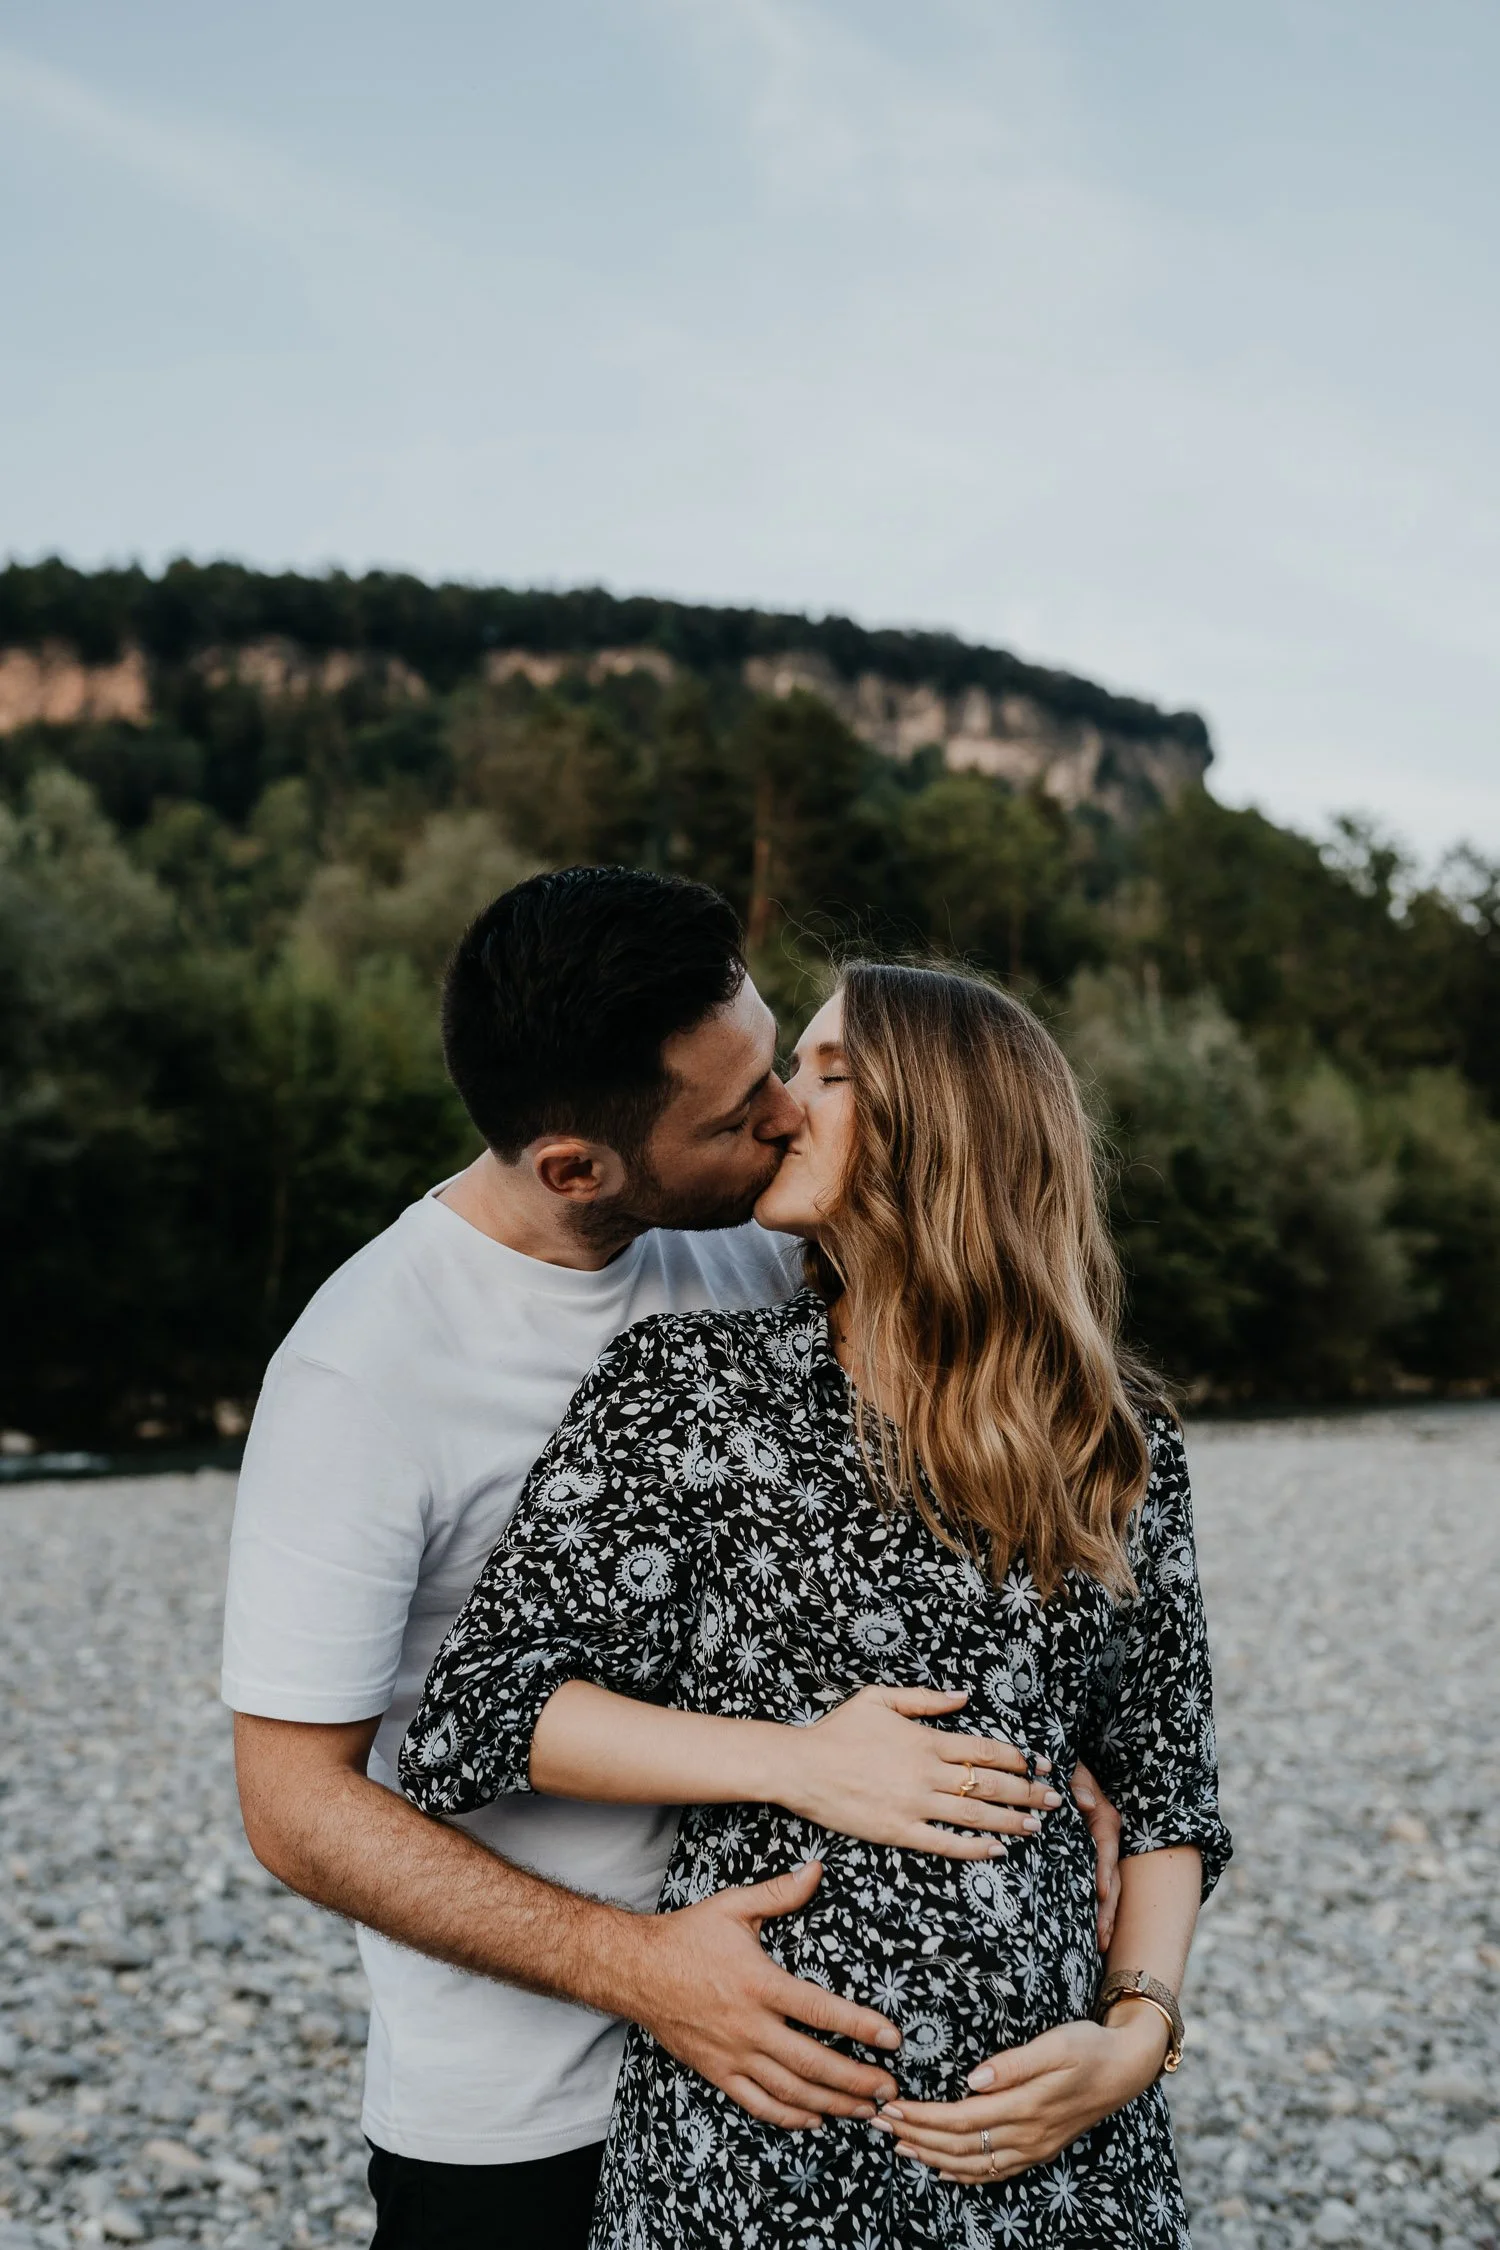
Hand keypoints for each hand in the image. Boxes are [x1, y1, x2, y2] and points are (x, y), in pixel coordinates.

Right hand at [627, 1858, 902, 2129]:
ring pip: (789, 2090)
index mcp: (759, 1983)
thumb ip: (780, 1893)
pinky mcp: (716, 2072)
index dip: (860, 2026)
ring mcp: (732, 2054)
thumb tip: (818, 1869)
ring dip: (831, 2103)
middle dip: (856, 2080)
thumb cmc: (688, 1935)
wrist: (636, 1970)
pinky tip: (814, 2119)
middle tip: (889, 2090)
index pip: (820, 2011)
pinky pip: (757, 2103)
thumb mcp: (734, 1907)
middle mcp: (749, 2025)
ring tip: (864, 2110)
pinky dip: (788, 2116)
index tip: (892, 2039)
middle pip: (812, 2062)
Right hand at [781, 1687, 1062, 1857]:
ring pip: (974, 1814)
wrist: (801, 1766)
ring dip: (1010, 1821)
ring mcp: (914, 1805)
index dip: (1018, 1758)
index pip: (985, 1750)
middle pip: (989, 1784)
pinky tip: (997, 1850)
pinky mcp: (899, 1832)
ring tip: (1035, 1827)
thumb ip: (925, 1698)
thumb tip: (964, 1696)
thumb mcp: (880, 1699)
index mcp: (925, 1740)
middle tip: (1053, 1800)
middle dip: (1026, 1793)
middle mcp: (926, 1773)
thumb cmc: (838, 1730)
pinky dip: (975, 1848)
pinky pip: (945, 1843)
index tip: (1040, 1765)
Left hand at [873, 2011, 1167, 2181]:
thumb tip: (973, 2077)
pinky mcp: (1039, 2149)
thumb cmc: (1088, 2047)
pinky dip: (963, 2174)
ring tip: (899, 2145)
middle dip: (916, 2135)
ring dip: (932, 2156)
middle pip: (960, 2145)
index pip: (961, 2118)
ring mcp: (1034, 2147)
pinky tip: (942, 2168)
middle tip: (879, 2123)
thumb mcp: (1056, 2043)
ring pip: (973, 2163)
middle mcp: (1027, 2134)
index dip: (923, 2116)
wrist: (1127, 2069)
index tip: (890, 2105)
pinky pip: (994, 2171)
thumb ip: (1014, 2062)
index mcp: (1026, 2106)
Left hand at [1070, 1760, 1121, 1948]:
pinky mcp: (1089, 1862)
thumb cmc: (1068, 1770)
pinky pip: (1095, 1888)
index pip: (1106, 1851)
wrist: (1062, 1771)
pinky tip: (1091, 1936)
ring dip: (1105, 1917)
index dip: (1104, 1872)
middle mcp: (1107, 1842)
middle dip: (1107, 1910)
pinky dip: (1096, 1911)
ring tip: (1100, 1946)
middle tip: (1101, 1939)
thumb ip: (1078, 1784)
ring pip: (1108, 1890)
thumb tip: (1083, 1802)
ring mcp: (1100, 1855)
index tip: (1099, 1894)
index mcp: (1105, 1821)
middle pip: (1112, 1880)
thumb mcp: (1074, 1771)